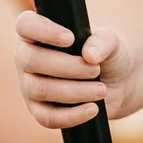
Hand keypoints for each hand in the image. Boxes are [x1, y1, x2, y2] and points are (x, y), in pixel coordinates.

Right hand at [14, 10, 135, 127]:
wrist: (116, 80)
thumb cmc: (105, 53)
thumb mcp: (111, 41)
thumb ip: (102, 41)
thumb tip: (89, 55)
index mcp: (37, 32)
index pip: (25, 25)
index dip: (43, 31)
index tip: (70, 38)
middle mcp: (27, 57)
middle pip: (31, 60)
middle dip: (66, 66)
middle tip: (95, 69)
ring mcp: (30, 85)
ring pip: (39, 90)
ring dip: (73, 91)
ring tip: (101, 90)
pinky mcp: (40, 110)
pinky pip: (47, 117)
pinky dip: (72, 115)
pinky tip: (93, 109)